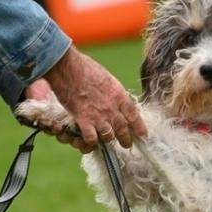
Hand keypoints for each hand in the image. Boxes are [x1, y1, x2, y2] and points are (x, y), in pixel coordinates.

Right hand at [31, 47, 145, 149]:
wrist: (68, 67)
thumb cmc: (86, 68)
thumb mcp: (108, 79)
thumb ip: (114, 93)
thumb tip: (117, 101)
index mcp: (119, 95)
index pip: (134, 116)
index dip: (140, 128)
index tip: (143, 136)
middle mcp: (112, 108)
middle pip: (123, 130)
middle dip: (126, 140)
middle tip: (126, 144)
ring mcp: (98, 115)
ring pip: (108, 137)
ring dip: (108, 140)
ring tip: (107, 141)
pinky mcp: (83, 120)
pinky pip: (91, 138)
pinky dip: (91, 141)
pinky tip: (90, 139)